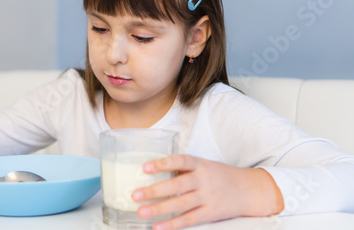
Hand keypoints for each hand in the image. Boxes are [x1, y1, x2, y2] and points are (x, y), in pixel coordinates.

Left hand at [131, 154, 283, 228]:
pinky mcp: (211, 213)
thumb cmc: (218, 175)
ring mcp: (208, 197)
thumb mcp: (203, 165)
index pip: (180, 160)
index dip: (162, 163)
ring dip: (159, 209)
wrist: (249, 189)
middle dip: (155, 190)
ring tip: (141, 212)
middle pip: (177, 185)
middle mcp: (204, 179)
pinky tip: (158, 227)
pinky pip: (189, 219)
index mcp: (200, 164)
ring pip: (180, 204)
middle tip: (135, 194)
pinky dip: (173, 224)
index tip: (145, 167)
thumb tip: (153, 174)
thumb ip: (183, 168)